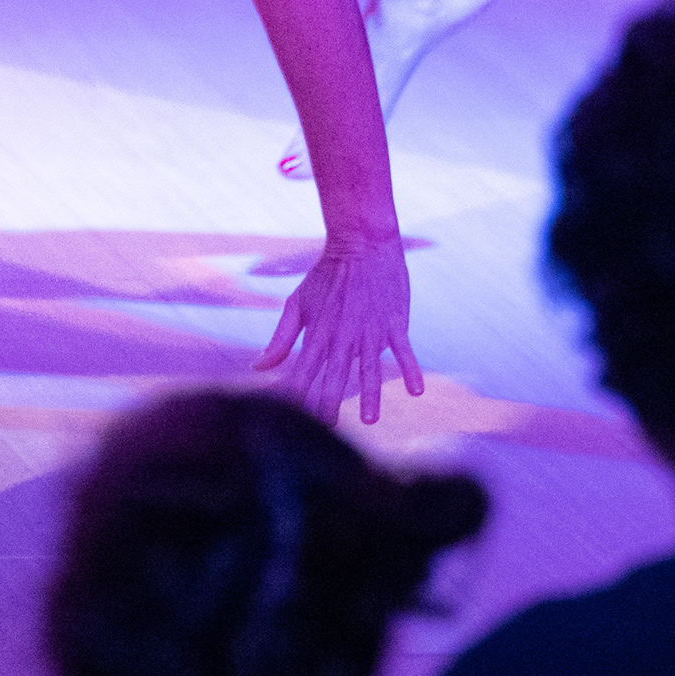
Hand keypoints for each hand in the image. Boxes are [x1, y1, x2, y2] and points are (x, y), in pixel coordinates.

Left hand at [256, 242, 420, 425]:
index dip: (294, 395)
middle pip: (334, 377)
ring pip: (369, 369)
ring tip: (368, 420)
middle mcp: (343, 337)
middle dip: (327, 405)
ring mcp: (371, 330)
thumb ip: (280, 339)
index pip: (303, 372)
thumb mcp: (297, 304)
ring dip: (368, 395)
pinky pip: (404, 350)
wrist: (361, 243)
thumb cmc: (326, 276)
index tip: (285, 419)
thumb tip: (258, 366)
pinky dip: (411, 370)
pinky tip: (416, 391)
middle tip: (325, 432)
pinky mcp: (394, 322)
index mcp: (318, 334)